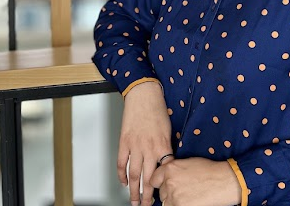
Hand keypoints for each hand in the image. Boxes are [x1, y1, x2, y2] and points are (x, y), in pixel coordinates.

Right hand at [118, 82, 171, 205]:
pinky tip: (123, 182)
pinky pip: (121, 163)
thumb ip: (166, 146)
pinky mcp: (124, 142)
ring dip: (133, 190)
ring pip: (134, 174)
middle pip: (148, 178)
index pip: (164, 171)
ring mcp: (135, 146)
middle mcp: (149, 148)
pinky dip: (121, 175)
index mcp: (162, 144)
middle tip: (146, 205)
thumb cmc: (157, 108)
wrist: (143, 95)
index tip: (165, 194)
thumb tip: (166, 162)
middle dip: (147, 195)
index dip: (164, 184)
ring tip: (134, 201)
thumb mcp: (168, 129)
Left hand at [150, 157, 240, 205]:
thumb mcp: (187, 163)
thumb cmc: (208, 170)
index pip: (153, 179)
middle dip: (168, 192)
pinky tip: (189, 201)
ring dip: (173, 200)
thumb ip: (173, 169)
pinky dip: (179, 205)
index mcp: (170, 168)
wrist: (220, 180)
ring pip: (166, 202)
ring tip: (187, 195)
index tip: (163, 185)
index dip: (159, 182)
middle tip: (182, 189)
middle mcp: (169, 182)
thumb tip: (166, 176)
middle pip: (161, 192)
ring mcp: (174, 196)